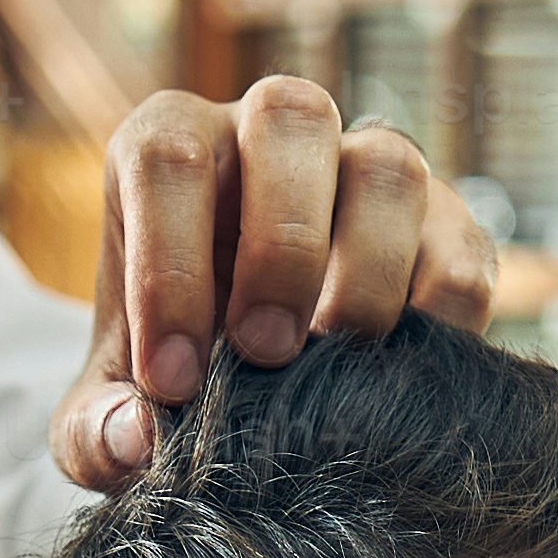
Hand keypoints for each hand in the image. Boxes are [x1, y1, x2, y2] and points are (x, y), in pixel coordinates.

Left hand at [51, 73, 502, 489]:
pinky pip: (461, 245)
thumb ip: (95, 431)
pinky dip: (440, 314)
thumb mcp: (114, 404)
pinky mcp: (445, 227)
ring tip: (334, 362)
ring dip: (364, 269)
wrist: (258, 381)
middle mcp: (273, 133)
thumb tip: (135, 442)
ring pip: (388, 163)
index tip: (174, 382)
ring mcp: (367, 168)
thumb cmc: (171, 364)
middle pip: (290, 115)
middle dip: (280, 242)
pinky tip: (397, 375)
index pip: (170, 158)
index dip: (170, 267)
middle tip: (264, 351)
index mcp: (173, 148)